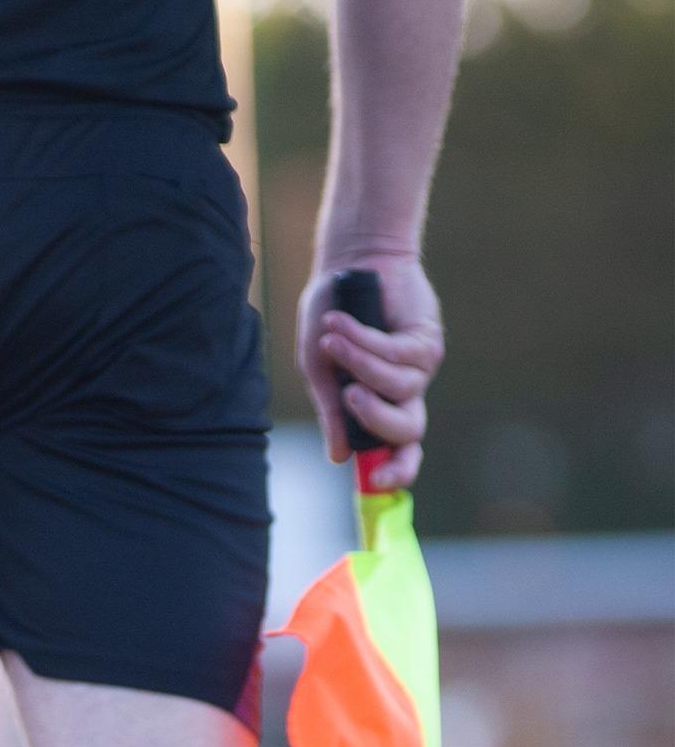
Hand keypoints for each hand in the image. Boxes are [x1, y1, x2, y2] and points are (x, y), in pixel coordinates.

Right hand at [297, 255, 445, 489]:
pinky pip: (397, 354)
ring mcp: (418, 367)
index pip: (398, 450)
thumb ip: (330, 411)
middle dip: (379, 421)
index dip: (395, 471)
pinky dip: (364, 342)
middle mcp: (403, 393)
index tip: (376, 481)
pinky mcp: (426, 339)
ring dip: (361, 365)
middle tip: (351, 399)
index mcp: (379, 407)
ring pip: (400, 388)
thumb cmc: (331, 318)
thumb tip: (339, 458)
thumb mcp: (319, 369)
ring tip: (332, 339)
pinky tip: (341, 325)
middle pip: (409, 430)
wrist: (349, 266)